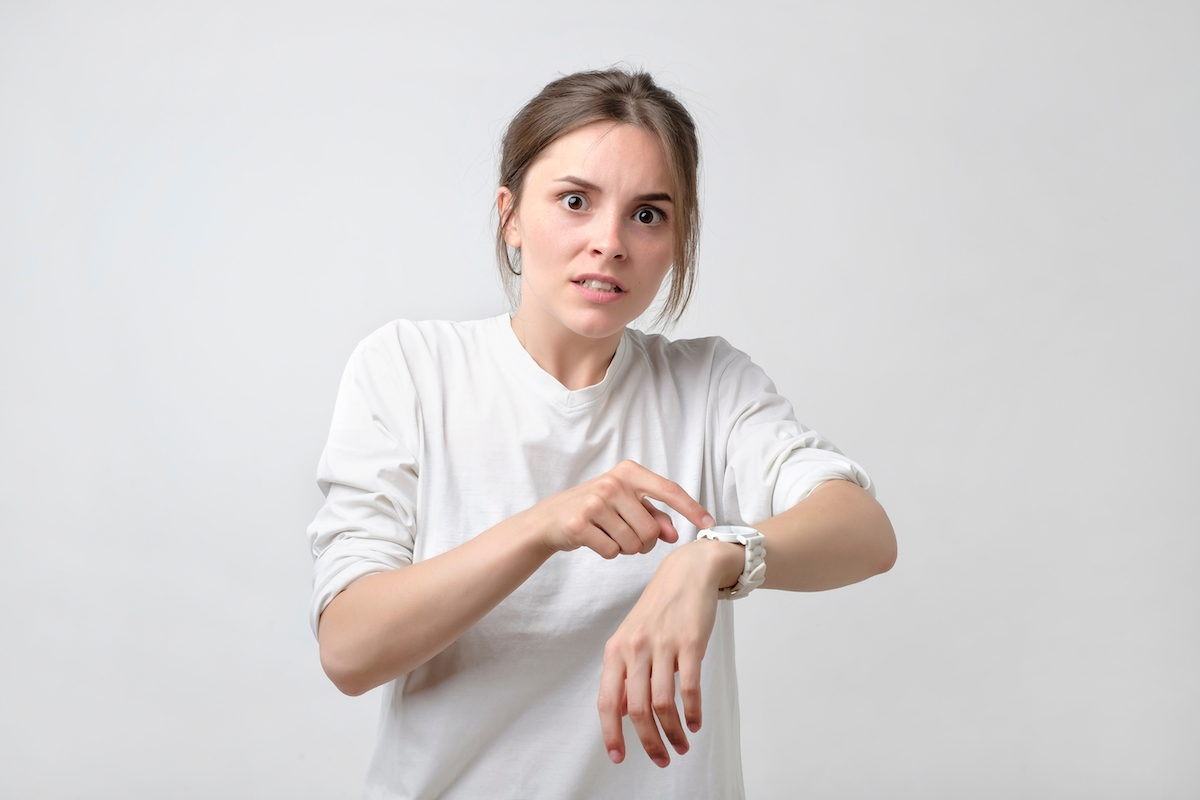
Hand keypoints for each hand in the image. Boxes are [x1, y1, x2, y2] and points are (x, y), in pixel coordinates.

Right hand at [531, 460, 714, 558]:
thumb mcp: (626, 505)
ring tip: (609, 534)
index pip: (669, 490)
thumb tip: (674, 534)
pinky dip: (608, 552)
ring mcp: (595, 502)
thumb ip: (653, 516)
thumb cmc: (596, 510)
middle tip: (627, 535)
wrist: (551, 518)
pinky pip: (613, 552)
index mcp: (629, 472)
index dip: (691, 508)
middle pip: (651, 530)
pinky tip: (595, 540)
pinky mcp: (580, 523)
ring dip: (625, 548)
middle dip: (643, 542)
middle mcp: (613, 483)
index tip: (709, 523)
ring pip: (633, 544)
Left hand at [597, 539, 742, 766]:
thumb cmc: (659, 609)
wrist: (687, 573)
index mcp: (616, 650)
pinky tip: (695, 723)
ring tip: (681, 746)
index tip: (618, 757)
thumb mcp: (633, 638)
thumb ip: (627, 673)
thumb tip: (623, 713)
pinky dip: (692, 712)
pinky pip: (689, 688)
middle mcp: (635, 648)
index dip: (611, 733)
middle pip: (637, 710)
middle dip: (649, 742)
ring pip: (663, 704)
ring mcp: (663, 645)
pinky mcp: (690, 643)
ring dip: (673, 733)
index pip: (608, 701)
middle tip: (661, 759)